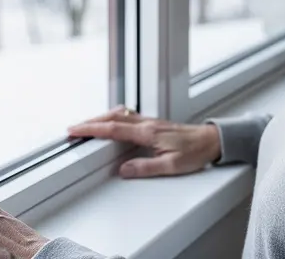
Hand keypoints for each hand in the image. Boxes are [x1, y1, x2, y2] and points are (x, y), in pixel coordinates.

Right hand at [68, 106, 221, 177]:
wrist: (212, 140)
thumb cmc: (195, 152)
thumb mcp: (172, 166)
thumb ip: (146, 167)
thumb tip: (123, 170)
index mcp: (148, 133)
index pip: (113, 129)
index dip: (92, 129)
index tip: (75, 130)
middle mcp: (147, 123)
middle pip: (112, 118)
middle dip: (90, 122)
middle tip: (72, 129)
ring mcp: (150, 121)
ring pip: (119, 115)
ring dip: (101, 119)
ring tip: (86, 127)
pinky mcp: (153, 123)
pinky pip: (128, 117)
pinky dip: (113, 119)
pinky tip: (111, 124)